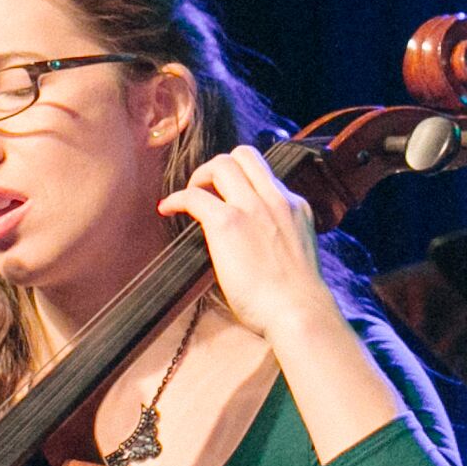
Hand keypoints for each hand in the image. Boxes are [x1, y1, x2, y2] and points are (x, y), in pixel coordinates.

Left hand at [157, 146, 332, 346]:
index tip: (226, 193)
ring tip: (189, 196)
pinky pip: (195, 196)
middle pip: (243, 155)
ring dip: (200, 176)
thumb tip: (256, 241)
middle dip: (219, 167)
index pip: (264, 172)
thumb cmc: (296, 297)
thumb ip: (279, 234)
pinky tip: (168, 209)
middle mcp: (274, 198)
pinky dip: (177, 198)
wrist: (299, 310)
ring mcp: (252, 208)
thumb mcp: (296, 250)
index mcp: (293, 205)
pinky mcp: (228, 223)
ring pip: (222, 164)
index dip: (241, 176)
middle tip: (205, 189)